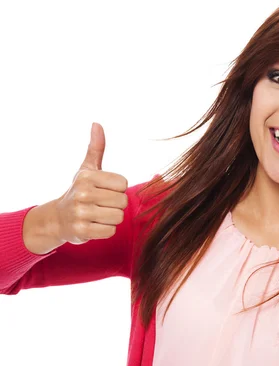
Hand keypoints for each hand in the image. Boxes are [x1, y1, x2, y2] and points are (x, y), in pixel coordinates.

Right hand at [54, 122, 128, 244]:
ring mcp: (81, 213)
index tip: (104, 190)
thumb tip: (97, 124)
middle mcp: (82, 193)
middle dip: (115, 204)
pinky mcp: (82, 231)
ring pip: (118, 217)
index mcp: (86, 176)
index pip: (123, 184)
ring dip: (111, 218)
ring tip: (98, 214)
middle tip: (100, 204)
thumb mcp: (87, 169)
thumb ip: (96, 148)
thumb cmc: (80, 190)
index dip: (117, 189)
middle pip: (123, 201)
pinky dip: (105, 230)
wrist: (58, 219)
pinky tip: (94, 225)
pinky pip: (110, 231)